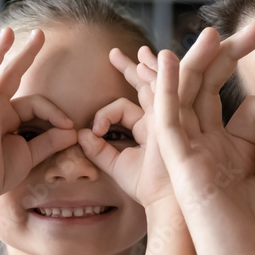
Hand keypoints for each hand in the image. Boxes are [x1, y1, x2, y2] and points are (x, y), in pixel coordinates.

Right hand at [0, 27, 76, 203]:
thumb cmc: (0, 171)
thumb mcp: (32, 153)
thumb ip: (51, 141)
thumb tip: (74, 132)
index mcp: (9, 116)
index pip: (37, 104)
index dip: (55, 113)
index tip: (69, 126)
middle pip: (12, 74)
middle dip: (26, 54)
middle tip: (40, 34)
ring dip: (1, 51)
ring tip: (9, 32)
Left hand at [78, 42, 184, 209]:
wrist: (169, 203)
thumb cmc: (149, 189)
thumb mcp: (117, 166)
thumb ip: (98, 150)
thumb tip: (80, 134)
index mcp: (151, 128)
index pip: (126, 107)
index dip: (104, 114)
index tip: (94, 130)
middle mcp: (164, 119)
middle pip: (148, 85)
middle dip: (133, 68)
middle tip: (116, 54)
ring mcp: (171, 117)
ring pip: (160, 81)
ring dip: (151, 64)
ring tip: (141, 51)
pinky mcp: (174, 117)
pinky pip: (166, 88)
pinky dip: (159, 72)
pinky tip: (153, 57)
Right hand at [150, 24, 254, 254]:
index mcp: (242, 158)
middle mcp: (215, 153)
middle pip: (214, 93)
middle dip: (229, 58)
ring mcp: (195, 159)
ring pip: (189, 98)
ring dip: (197, 63)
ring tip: (211, 33)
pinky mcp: (182, 167)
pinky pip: (169, 121)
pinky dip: (168, 90)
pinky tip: (172, 61)